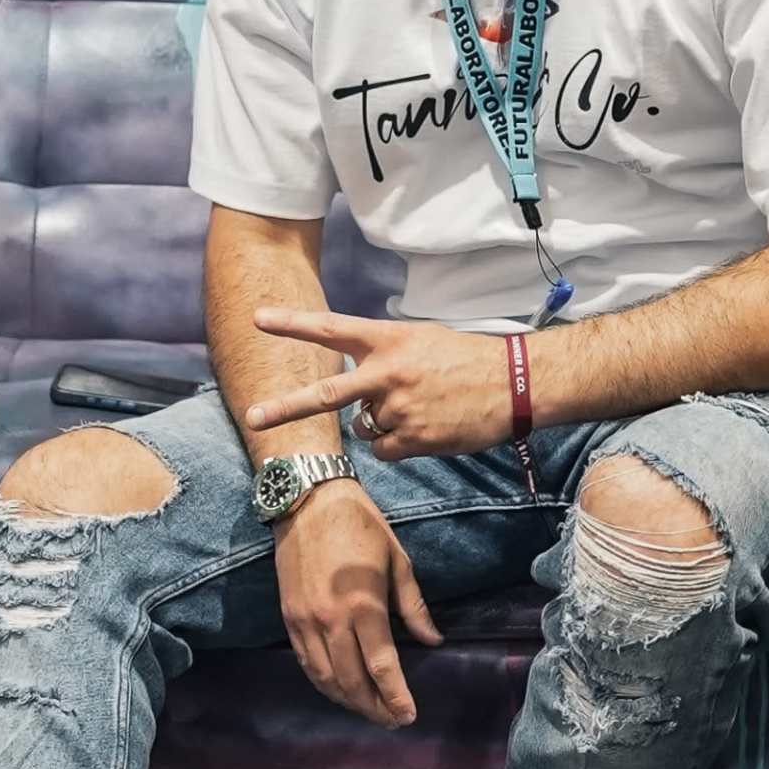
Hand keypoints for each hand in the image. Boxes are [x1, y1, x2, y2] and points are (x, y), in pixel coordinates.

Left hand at [244, 308, 515, 461]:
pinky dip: (400, 444)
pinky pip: (386, 450)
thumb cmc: (467, 359)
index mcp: (389, 340)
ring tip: (420, 409)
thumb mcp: (422, 341)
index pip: (332, 330)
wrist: (516, 384)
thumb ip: (383, 358)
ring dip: (382, 424)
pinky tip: (428, 427)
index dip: (293, 324)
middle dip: (284, 408)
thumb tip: (357, 400)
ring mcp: (400, 409)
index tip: (258, 319)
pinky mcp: (414, 439)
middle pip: (326, 396)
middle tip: (253, 416)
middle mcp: (388, 374)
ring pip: (365, 428)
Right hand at [274, 479, 440, 725]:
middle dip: (374, 707)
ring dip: (348, 701)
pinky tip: (338, 690)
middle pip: (352, 680)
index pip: (381, 666)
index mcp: (364, 605)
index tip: (408, 715)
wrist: (307, 501)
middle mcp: (331, 620)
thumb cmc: (360, 525)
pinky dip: (323, 683)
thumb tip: (433, 640)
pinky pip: (305, 662)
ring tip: (368, 711)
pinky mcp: (289, 617)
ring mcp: (306, 621)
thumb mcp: (398, 561)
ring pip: (325, 678)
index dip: (395, 696)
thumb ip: (414, 607)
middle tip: (392, 720)